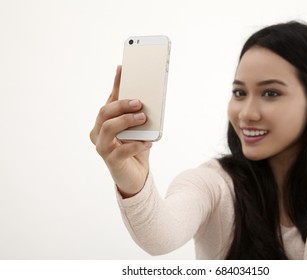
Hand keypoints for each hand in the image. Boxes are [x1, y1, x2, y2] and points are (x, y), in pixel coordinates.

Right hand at [90, 66, 151, 196]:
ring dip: (126, 121)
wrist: (136, 175)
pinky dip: (135, 144)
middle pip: (105, 112)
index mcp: (104, 121)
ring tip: (143, 118)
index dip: (116, 84)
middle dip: (121, 105)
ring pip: (108, 128)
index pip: (110, 99)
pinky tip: (148, 142)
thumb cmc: (135, 148)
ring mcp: (102, 147)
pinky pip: (121, 150)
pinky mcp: (111, 161)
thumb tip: (146, 94)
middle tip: (139, 102)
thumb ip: (138, 113)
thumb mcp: (137, 128)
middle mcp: (98, 132)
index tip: (123, 68)